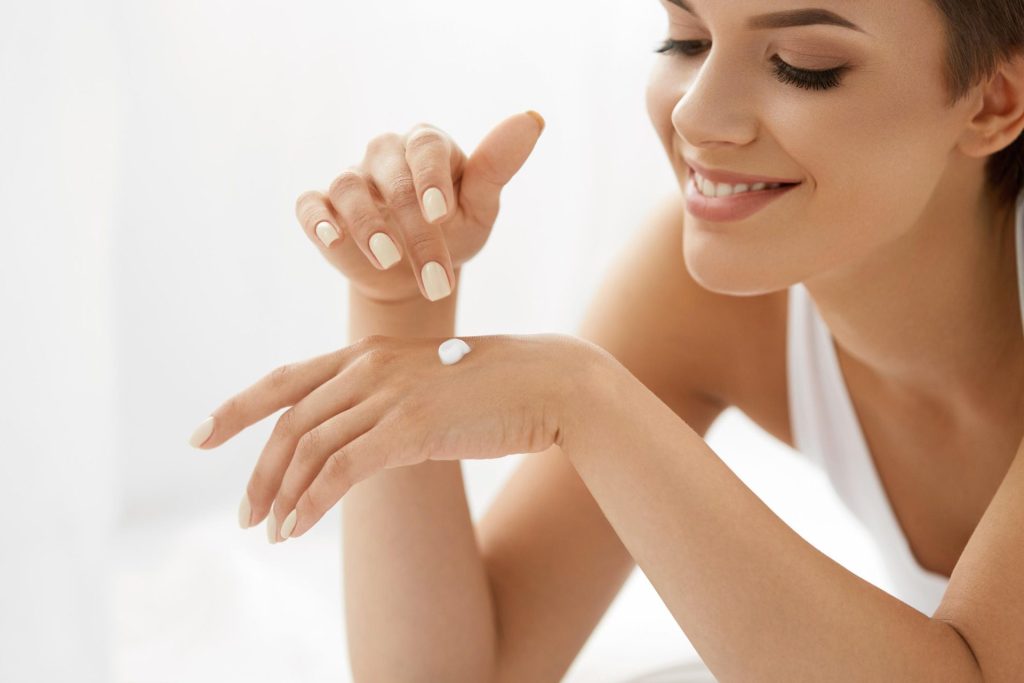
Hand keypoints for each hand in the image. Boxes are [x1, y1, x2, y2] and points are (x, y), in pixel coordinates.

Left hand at [190, 333, 595, 541]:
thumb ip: (383, 403)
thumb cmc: (493, 387)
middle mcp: (369, 366)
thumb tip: (352, 444)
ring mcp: (388, 393)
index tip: (200, 436)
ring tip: (272, 530)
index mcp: (368, 352)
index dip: (236, 408)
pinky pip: (340, 469)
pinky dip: (311, 502)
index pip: (284, 380)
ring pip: (309, 448)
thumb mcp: (426, 386)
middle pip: (288, 422)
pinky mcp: (410, 426)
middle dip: (257, 472)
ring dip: (282, 495)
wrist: (548, 382)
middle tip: (245, 514)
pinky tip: (298, 527)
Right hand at [294, 111, 545, 304]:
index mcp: (427, 145)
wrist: (417, 275)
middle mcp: (386, 155)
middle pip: (393, 179)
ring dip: (367, 226)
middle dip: (414, 230)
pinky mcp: (323, 208)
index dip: (430, 178)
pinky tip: (331, 238)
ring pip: (348, 188)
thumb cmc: (455, 231)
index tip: (440, 213)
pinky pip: (310, 204)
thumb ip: (498, 166)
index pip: (426, 147)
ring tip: (389, 262)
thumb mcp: (481, 205)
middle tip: (436, 277)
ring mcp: (352, 179)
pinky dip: (317, 219)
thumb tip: (533, 117)